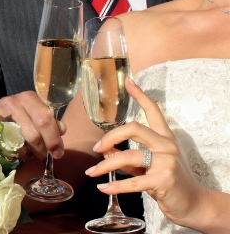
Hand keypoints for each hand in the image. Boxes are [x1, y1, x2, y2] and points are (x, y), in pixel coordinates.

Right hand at [0, 91, 65, 159]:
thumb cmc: (21, 112)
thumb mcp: (36, 112)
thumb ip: (50, 121)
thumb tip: (62, 130)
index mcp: (30, 98)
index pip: (45, 119)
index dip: (53, 138)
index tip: (58, 153)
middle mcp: (15, 103)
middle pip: (33, 134)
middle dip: (41, 149)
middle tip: (43, 156)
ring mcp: (1, 115)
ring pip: (20, 144)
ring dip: (29, 153)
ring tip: (30, 152)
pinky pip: (7, 148)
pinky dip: (16, 154)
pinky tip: (18, 151)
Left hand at [85, 78, 208, 226]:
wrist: (192, 203)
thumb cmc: (167, 179)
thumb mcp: (149, 164)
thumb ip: (128, 156)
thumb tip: (105, 151)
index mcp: (164, 136)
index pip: (153, 110)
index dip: (140, 95)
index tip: (128, 82)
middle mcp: (166, 144)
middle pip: (133, 128)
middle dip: (110, 137)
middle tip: (97, 148)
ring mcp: (166, 161)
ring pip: (128, 156)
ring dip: (106, 165)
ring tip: (93, 172)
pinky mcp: (164, 180)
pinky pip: (133, 182)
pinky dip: (115, 186)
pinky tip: (103, 187)